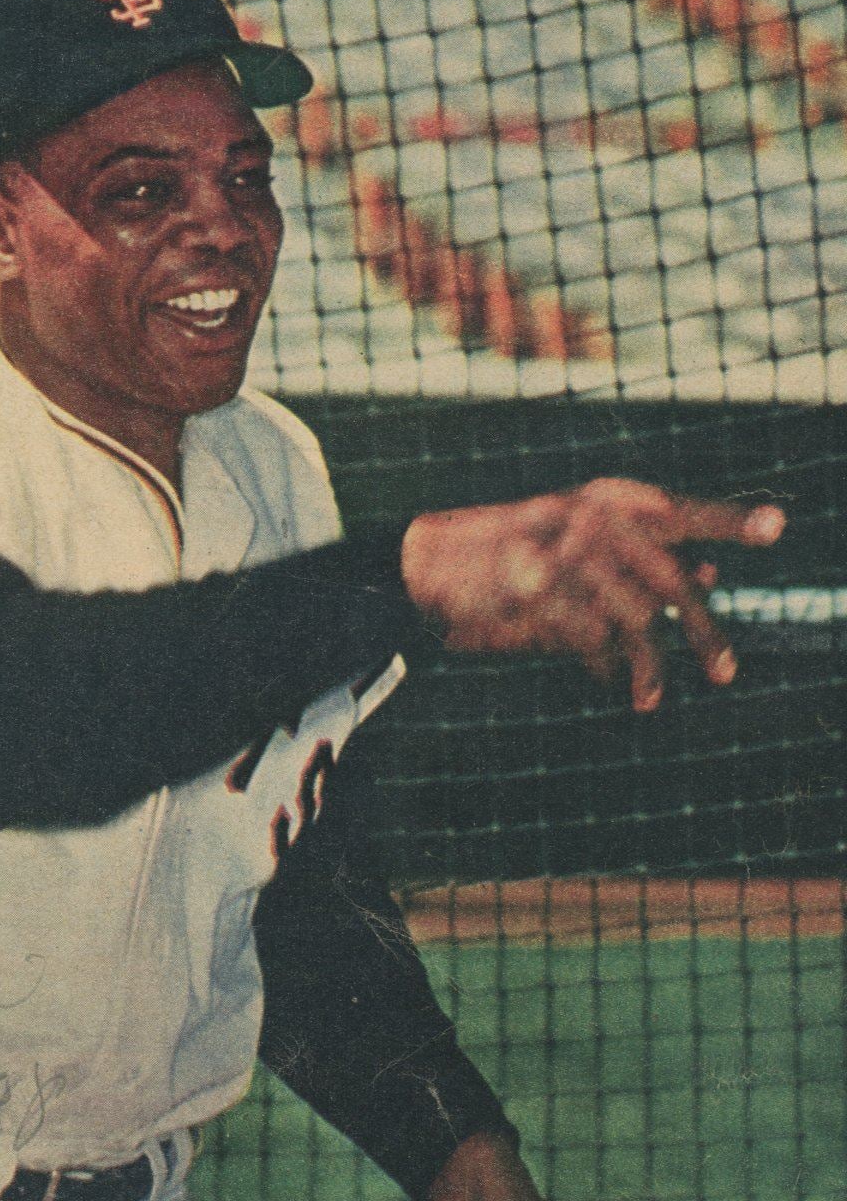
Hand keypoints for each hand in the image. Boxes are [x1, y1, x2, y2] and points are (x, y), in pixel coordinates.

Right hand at [400, 479, 783, 710]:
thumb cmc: (508, 555)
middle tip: (725, 673)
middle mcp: (594, 523)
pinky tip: (604, 681)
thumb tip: (718, 580)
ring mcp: (570, 561)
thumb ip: (644, 555)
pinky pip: (596, 646)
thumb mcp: (578, 541)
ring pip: (640, 624)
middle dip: (705, 633)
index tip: (776, 527)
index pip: (682, 511)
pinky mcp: (546, 601)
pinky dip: (605, 669)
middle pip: (673, 582)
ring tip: (651, 701)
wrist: (425, 564)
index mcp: (607, 500)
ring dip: (650, 670)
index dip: (730, 520)